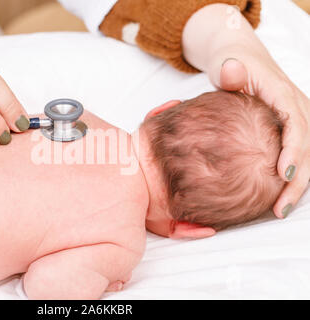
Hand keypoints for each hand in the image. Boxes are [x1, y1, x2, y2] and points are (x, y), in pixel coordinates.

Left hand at [212, 55, 309, 218]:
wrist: (238, 59)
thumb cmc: (230, 64)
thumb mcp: (226, 65)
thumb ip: (228, 70)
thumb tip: (231, 69)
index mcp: (283, 93)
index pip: (296, 124)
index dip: (293, 150)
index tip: (283, 175)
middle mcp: (298, 107)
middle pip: (308, 146)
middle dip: (298, 179)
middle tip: (279, 208)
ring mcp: (298, 118)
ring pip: (309, 155)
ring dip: (298, 184)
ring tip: (280, 209)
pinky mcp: (293, 128)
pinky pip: (301, 154)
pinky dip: (294, 176)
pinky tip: (280, 197)